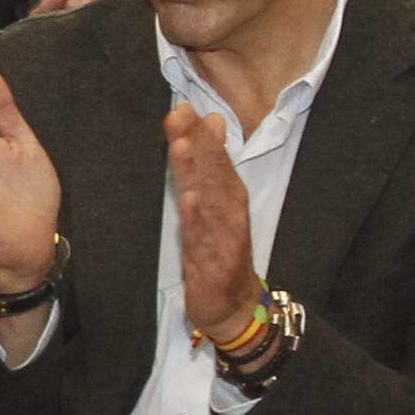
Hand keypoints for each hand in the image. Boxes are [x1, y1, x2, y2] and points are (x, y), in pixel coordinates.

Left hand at [168, 103, 258, 339]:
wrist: (233, 307)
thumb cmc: (221, 252)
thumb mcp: (215, 209)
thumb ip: (210, 169)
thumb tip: (209, 124)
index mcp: (228, 199)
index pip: (216, 161)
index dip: (200, 135)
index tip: (184, 108)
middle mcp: (228, 213)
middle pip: (214, 174)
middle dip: (198, 143)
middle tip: (181, 114)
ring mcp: (222, 237)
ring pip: (209, 200)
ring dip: (196, 172)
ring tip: (181, 145)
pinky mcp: (212, 262)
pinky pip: (203, 238)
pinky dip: (197, 218)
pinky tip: (189, 199)